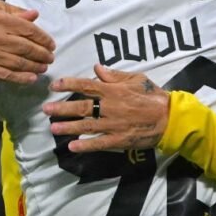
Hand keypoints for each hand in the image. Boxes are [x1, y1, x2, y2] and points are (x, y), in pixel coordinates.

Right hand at [0, 0, 55, 83]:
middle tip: (50, 57)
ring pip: (19, 62)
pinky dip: (21, 78)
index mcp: (1, 21)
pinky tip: (32, 78)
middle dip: (43, 54)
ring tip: (44, 67)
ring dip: (35, 66)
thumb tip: (35, 15)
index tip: (51, 45)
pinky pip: (7, 75)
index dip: (44, 39)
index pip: (29, 30)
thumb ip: (16, 11)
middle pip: (27, 48)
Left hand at [43, 64, 169, 151]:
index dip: (69, 84)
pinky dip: (86, 145)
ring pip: (87, 125)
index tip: (54, 85)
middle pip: (82, 106)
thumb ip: (115, 75)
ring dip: (68, 127)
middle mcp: (110, 106)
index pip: (86, 85)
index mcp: (113, 90)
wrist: (169, 117)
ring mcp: (114, 124)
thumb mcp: (136, 79)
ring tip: (53, 128)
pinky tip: (72, 146)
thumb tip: (96, 68)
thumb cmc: (153, 96)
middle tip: (46, 109)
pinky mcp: (119, 139)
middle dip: (62, 108)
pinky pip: (99, 143)